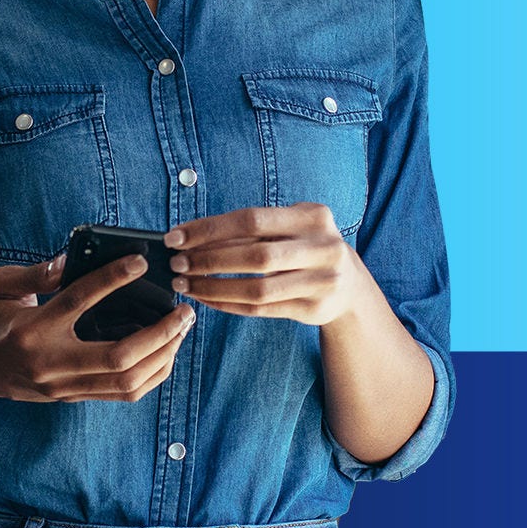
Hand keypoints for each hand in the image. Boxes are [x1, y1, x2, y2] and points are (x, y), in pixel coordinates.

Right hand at [0, 253, 195, 403]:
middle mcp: (50, 362)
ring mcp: (63, 386)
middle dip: (159, 334)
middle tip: (183, 310)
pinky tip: (167, 351)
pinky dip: (153, 373)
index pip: (78, 301)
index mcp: (31, 328)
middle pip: (117, 357)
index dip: (112, 279)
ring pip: (126, 381)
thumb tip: (69, 259)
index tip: (141, 262)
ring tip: (181, 328)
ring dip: (163, 355)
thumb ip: (36, 273)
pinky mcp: (72, 397)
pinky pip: (123, 393)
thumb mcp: (1, 287)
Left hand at [165, 204, 370, 324]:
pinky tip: (206, 299)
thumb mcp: (294, 226)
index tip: (176, 237)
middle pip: (255, 255)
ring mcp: (322, 282)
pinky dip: (228, 304)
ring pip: (257, 289)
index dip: (210, 229)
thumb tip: (194, 234)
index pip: (252, 220)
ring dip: (214, 287)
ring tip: (185, 285)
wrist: (350, 285)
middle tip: (177, 264)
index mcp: (314, 217)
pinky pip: (261, 310)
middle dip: (209, 259)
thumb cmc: (307, 247)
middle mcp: (323, 248)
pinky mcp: (314, 310)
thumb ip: (256, 228)